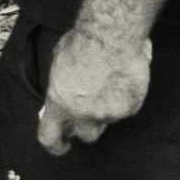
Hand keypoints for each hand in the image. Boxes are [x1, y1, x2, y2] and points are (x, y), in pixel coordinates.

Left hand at [38, 25, 149, 154]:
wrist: (112, 35)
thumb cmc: (82, 42)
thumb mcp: (58, 63)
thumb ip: (61, 87)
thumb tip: (61, 97)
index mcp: (60, 104)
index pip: (50, 138)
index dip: (55, 145)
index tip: (63, 143)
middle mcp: (83, 114)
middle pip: (85, 135)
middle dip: (87, 125)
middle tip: (91, 109)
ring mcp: (108, 113)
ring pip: (107, 121)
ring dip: (106, 110)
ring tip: (109, 84)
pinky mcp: (130, 108)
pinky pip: (126, 109)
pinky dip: (125, 98)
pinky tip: (124, 78)